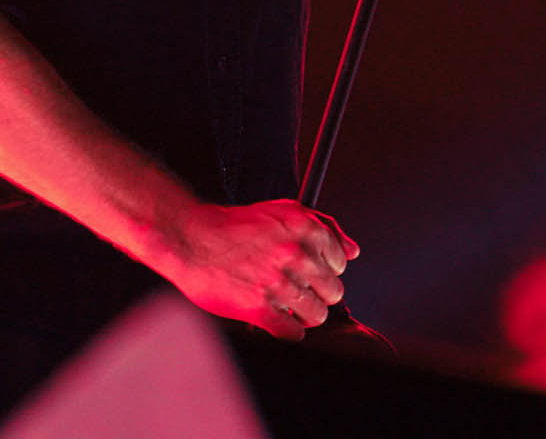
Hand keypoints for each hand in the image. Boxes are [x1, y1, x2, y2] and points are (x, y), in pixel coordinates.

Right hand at [158, 199, 359, 340]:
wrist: (192, 239)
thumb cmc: (236, 226)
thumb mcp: (285, 211)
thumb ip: (325, 227)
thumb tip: (353, 251)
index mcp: (306, 229)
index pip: (341, 263)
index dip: (325, 270)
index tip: (310, 272)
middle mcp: (296, 255)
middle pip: (333, 292)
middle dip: (318, 293)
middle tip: (298, 290)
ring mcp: (278, 283)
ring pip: (317, 315)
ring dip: (304, 314)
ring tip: (287, 306)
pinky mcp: (259, 309)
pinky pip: (292, 333)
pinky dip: (287, 331)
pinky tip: (275, 319)